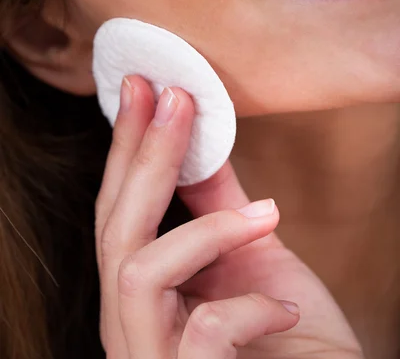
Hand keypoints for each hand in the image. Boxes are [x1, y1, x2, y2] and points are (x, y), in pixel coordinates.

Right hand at [95, 76, 299, 357]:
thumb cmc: (286, 339)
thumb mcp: (252, 258)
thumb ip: (218, 205)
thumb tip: (203, 142)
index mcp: (144, 289)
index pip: (121, 206)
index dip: (128, 145)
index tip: (143, 87)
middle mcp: (128, 324)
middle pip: (116, 228)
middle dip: (146, 155)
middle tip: (175, 98)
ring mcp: (149, 358)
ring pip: (137, 271)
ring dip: (205, 229)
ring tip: (266, 215)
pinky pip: (201, 332)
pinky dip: (245, 306)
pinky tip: (282, 308)